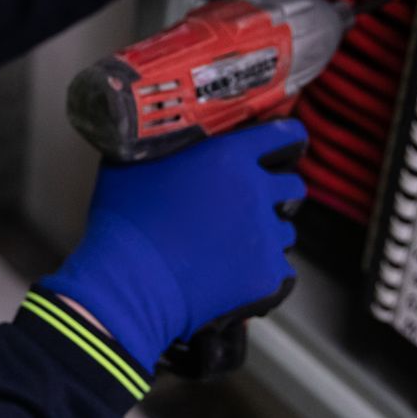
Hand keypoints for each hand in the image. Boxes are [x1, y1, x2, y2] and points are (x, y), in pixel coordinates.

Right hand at [40, 120, 306, 371]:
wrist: (129, 282)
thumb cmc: (124, 222)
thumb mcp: (132, 163)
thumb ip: (159, 147)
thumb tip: (155, 138)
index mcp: (228, 155)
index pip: (284, 135)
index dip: (289, 139)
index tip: (289, 144)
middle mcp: (255, 190)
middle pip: (292, 185)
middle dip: (277, 192)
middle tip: (252, 204)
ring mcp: (264, 234)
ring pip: (285, 230)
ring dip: (267, 234)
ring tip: (234, 246)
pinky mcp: (266, 274)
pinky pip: (280, 269)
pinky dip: (263, 272)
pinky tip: (236, 275)